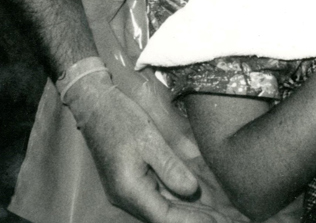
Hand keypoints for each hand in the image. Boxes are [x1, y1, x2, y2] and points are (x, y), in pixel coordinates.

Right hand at [75, 79, 205, 222]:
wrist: (94, 104)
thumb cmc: (121, 118)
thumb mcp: (150, 139)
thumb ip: (170, 167)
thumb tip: (190, 190)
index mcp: (129, 189)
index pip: (165, 217)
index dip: (191, 221)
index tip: (216, 220)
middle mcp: (125, 196)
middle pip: (162, 216)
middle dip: (192, 219)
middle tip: (221, 219)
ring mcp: (125, 190)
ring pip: (159, 208)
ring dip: (184, 212)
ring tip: (212, 213)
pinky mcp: (127, 181)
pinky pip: (154, 196)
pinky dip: (173, 199)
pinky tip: (191, 198)